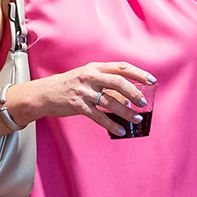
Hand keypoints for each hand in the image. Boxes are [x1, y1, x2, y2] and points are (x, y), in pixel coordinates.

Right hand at [16, 61, 154, 135]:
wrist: (44, 93)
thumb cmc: (68, 85)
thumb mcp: (86, 77)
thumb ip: (104, 83)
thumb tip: (126, 96)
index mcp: (94, 68)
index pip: (120, 67)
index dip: (138, 73)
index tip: (151, 80)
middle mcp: (89, 77)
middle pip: (118, 82)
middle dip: (134, 93)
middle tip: (143, 102)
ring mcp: (84, 91)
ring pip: (110, 102)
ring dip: (126, 112)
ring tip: (136, 119)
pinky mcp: (78, 105)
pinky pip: (99, 117)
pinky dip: (112, 125)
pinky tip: (120, 130)